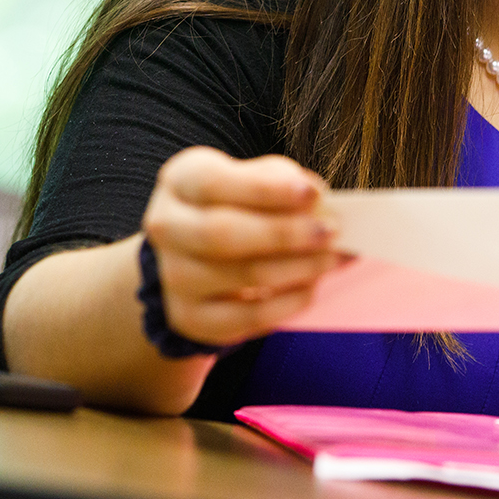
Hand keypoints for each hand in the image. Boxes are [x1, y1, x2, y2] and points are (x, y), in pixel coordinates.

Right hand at [141, 146, 343, 347]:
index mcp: (181, 181)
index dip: (265, 189)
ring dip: (297, 268)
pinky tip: (311, 287)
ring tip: (331, 258)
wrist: (192, 258)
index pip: (215, 183)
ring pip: (241, 275)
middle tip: (330, 231)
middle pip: (222, 233)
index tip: (312, 193)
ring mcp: (174, 277)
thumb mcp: (250, 180)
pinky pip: (247, 317)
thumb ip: (282, 182)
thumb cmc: (235, 207)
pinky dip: (287, 302)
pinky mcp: (191, 318)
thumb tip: (319, 202)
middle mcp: (166, 227)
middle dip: (284, 233)